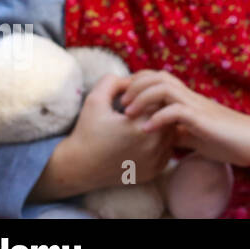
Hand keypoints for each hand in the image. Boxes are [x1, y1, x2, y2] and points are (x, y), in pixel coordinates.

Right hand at [30, 74, 176, 200]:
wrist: (79, 168)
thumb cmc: (86, 132)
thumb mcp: (95, 100)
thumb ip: (114, 80)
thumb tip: (134, 77)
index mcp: (141, 127)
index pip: (158, 100)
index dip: (144, 99)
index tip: (127, 106)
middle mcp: (153, 146)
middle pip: (168, 115)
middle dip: (153, 112)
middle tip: (133, 116)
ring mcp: (156, 160)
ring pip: (170, 132)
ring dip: (159, 126)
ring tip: (136, 127)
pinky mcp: (155, 170)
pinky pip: (167, 149)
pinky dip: (158, 143)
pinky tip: (139, 142)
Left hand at [121, 70, 249, 168]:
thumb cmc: (226, 138)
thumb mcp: (194, 134)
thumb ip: (177, 130)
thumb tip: (158, 134)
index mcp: (187, 99)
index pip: (157, 79)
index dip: (136, 84)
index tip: (122, 102)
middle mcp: (190, 96)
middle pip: (157, 76)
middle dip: (133, 87)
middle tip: (120, 106)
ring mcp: (197, 106)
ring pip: (164, 87)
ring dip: (141, 98)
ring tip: (128, 114)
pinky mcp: (203, 119)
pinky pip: (176, 111)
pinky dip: (156, 118)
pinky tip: (146, 131)